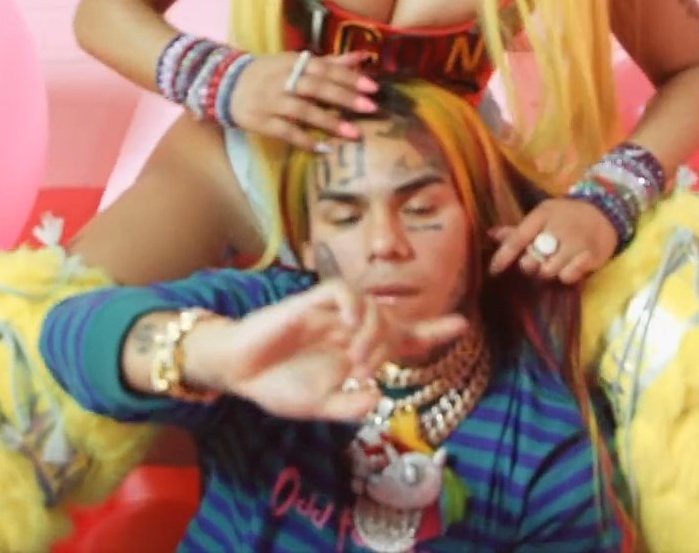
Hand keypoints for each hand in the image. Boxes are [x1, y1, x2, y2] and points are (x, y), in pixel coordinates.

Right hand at [187, 280, 466, 422]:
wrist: (236, 371)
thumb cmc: (277, 385)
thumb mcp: (317, 406)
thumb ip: (348, 406)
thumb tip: (378, 398)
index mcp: (355, 351)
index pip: (403, 336)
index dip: (433, 330)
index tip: (463, 325)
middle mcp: (348, 328)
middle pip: (393, 320)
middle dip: (394, 342)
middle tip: (368, 369)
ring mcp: (330, 313)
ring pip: (372, 306)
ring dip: (374, 333)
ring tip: (356, 360)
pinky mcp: (308, 302)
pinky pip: (342, 292)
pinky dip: (354, 307)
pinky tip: (350, 328)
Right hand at [226, 51, 378, 150]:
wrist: (224, 85)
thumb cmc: (269, 73)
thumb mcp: (295, 63)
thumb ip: (330, 62)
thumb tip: (363, 57)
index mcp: (292, 63)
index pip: (324, 68)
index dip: (348, 77)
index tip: (373, 87)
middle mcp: (281, 80)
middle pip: (316, 87)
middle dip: (344, 97)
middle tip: (371, 107)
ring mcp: (270, 101)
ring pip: (302, 110)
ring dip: (329, 121)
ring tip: (354, 133)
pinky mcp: (261, 121)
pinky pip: (285, 131)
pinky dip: (304, 140)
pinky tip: (323, 148)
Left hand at [488, 197, 618, 284]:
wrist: (605, 213)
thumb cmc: (567, 216)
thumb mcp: (544, 216)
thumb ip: (518, 230)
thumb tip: (490, 235)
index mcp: (543, 214)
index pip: (517, 238)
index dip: (502, 256)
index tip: (493, 271)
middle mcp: (558, 227)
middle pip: (530, 260)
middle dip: (529, 265)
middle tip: (537, 261)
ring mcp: (575, 242)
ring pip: (548, 271)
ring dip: (547, 272)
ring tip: (555, 263)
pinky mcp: (590, 255)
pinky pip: (568, 277)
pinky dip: (566, 276)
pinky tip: (570, 267)